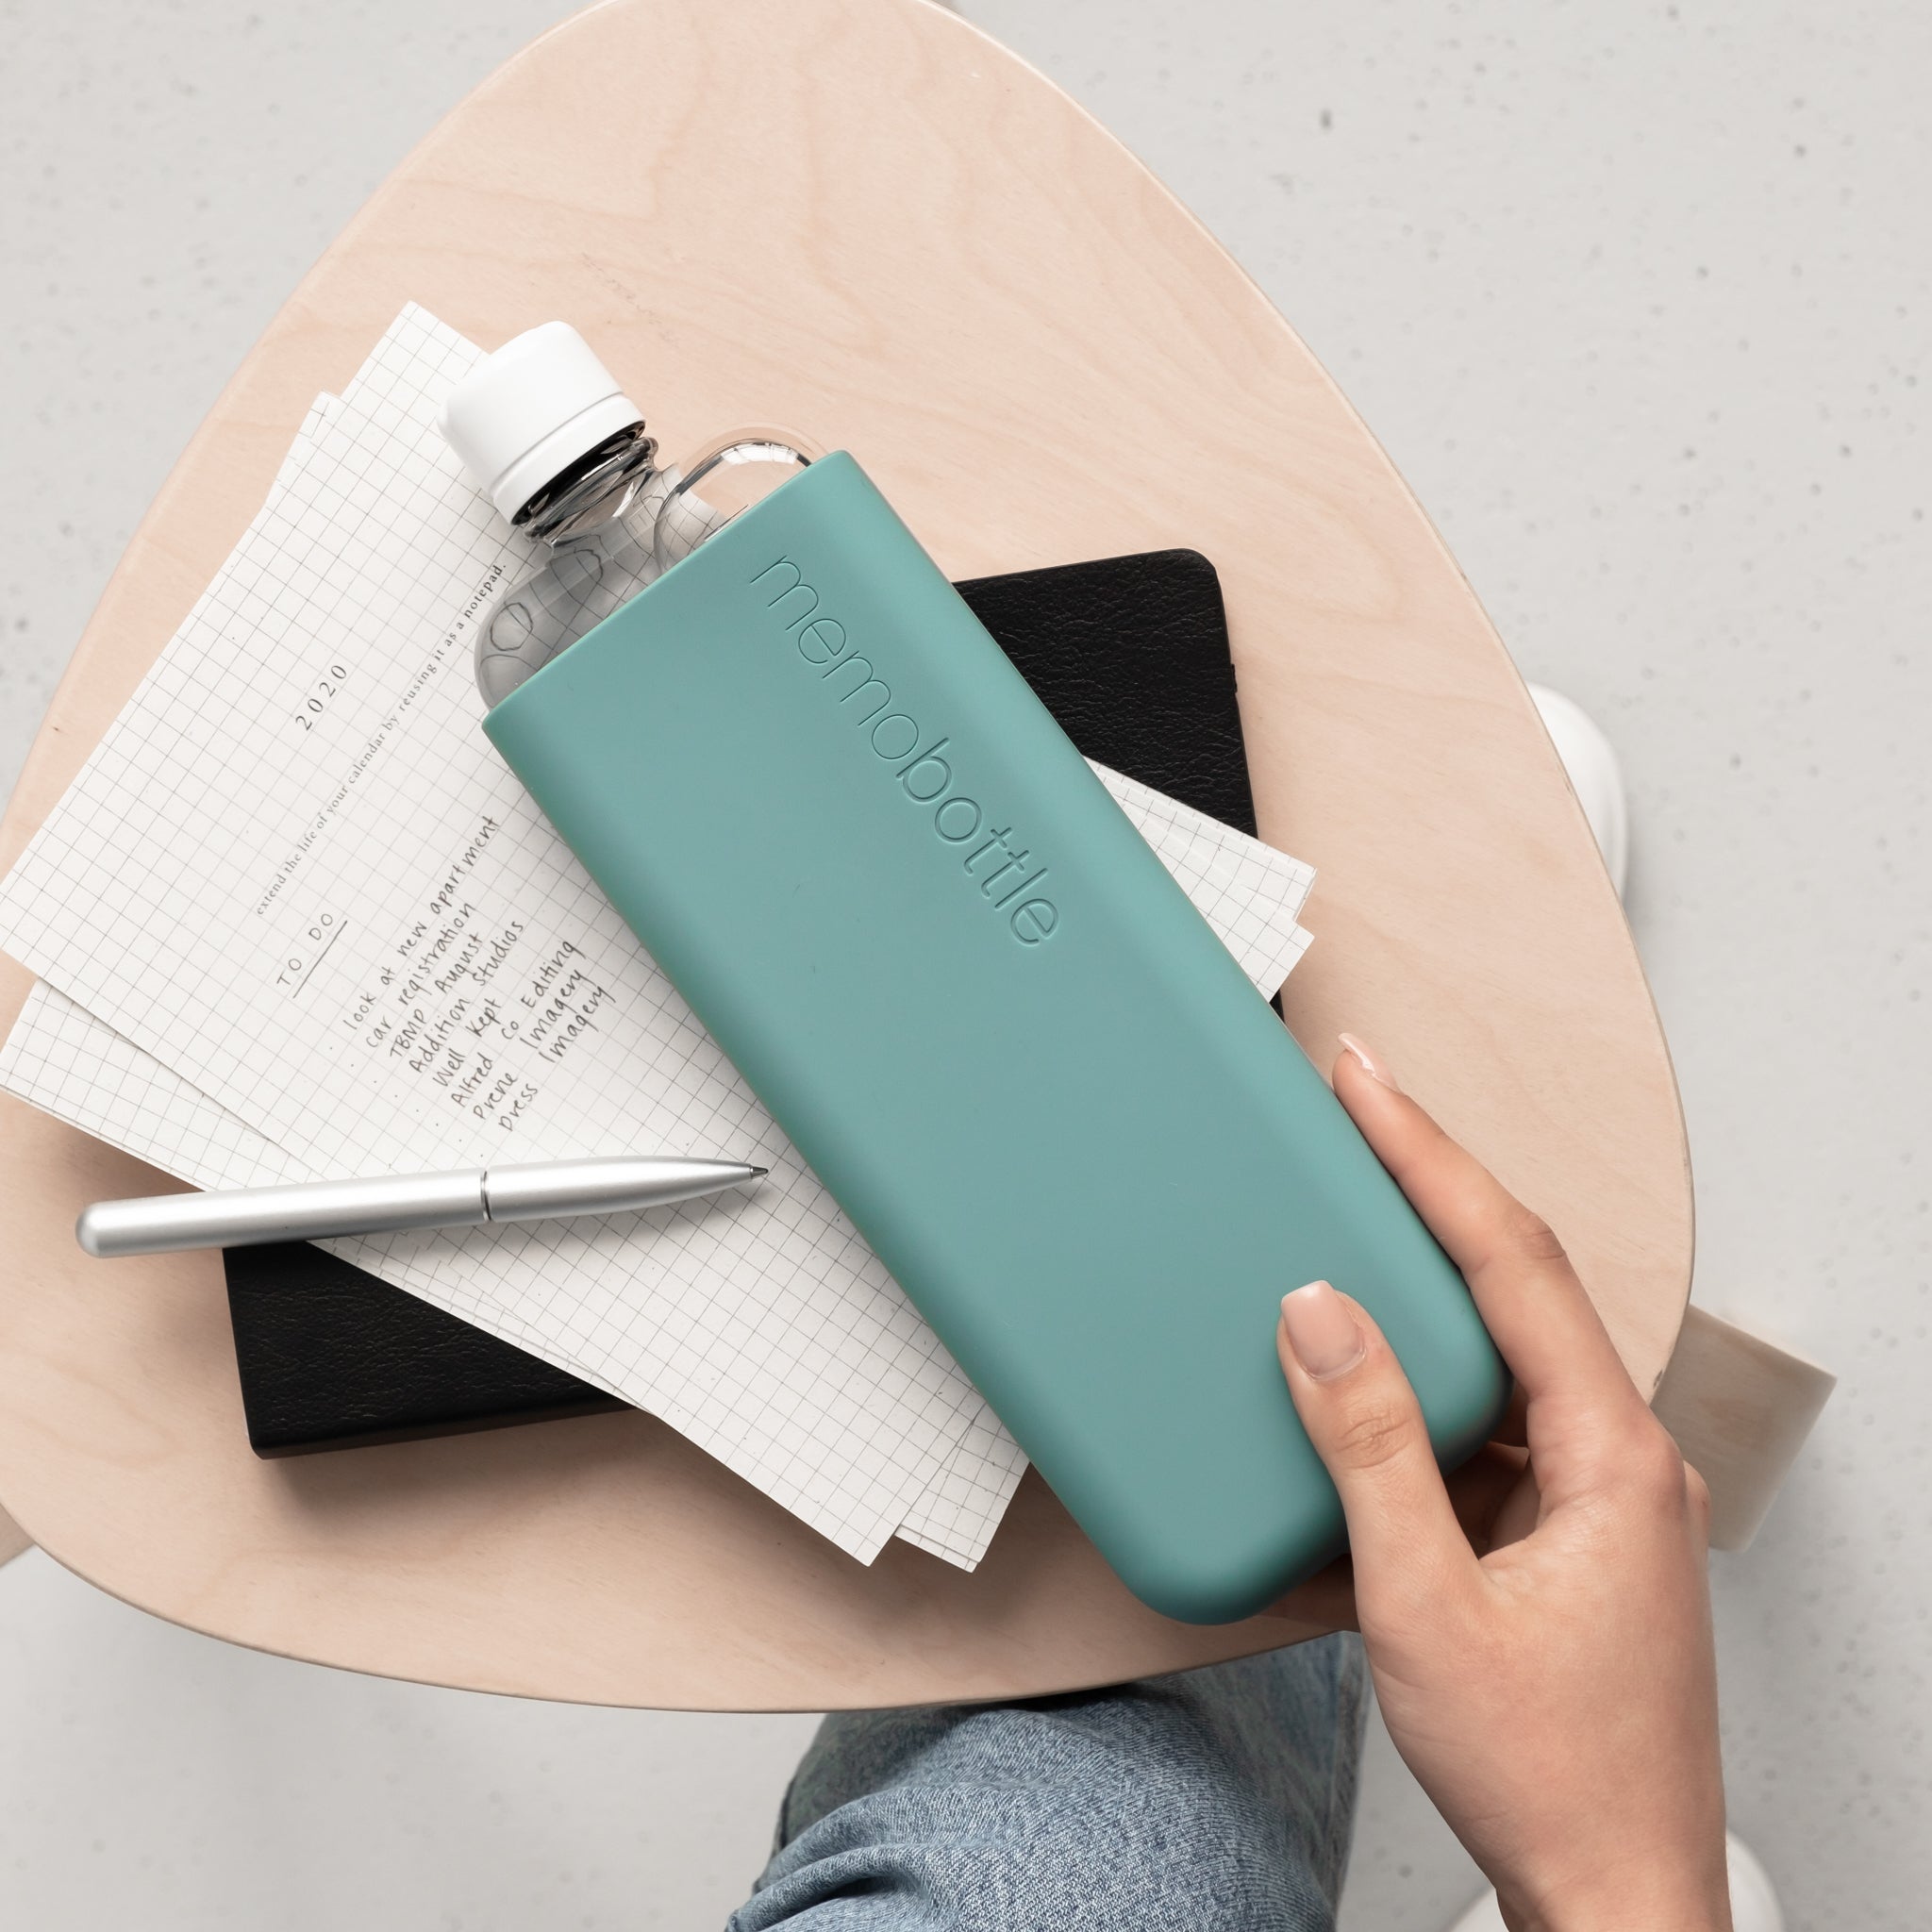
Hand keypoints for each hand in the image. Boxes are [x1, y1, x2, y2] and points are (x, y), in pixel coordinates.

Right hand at [1274, 1036, 1728, 1931]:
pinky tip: (1350, 1400)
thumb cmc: (1548, 1776)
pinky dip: (1413, 1399)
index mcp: (1610, 1452)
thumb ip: (1369, 1448)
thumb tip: (1319, 1314)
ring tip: (1337, 1229)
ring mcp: (1595, 1494)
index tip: (1366, 1079)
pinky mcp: (1563, 1532)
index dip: (1430, 1155)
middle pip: (1515, 1282)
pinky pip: (1483, 1427)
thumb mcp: (1426, 1604)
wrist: (1617, 1898)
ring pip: (1498, 1353)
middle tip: (1353, 1109)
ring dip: (1414, 1294)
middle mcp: (1619, 1454)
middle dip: (1427, 1187)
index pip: (1512, 1259)